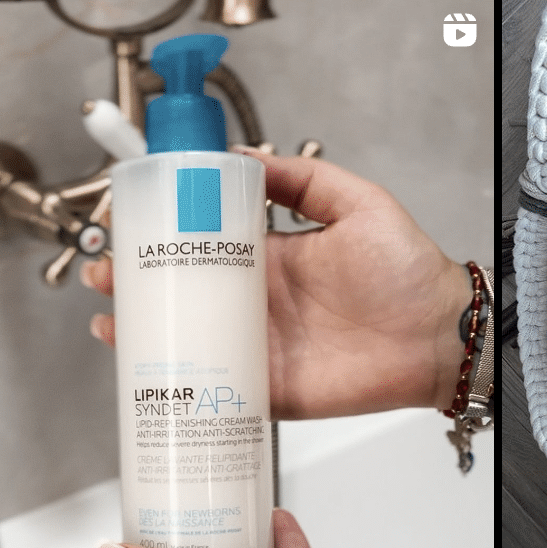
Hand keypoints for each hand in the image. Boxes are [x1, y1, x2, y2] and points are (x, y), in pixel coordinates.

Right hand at [83, 148, 469, 419]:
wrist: (441, 336)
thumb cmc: (409, 271)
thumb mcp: (359, 204)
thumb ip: (304, 180)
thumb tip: (243, 157)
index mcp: (274, 257)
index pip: (204, 242)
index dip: (164, 234)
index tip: (130, 221)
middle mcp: (259, 301)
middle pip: (182, 292)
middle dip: (134, 283)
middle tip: (105, 272)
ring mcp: (259, 346)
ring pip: (186, 340)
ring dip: (141, 329)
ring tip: (110, 315)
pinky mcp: (267, 388)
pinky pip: (213, 389)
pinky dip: (172, 383)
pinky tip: (141, 366)